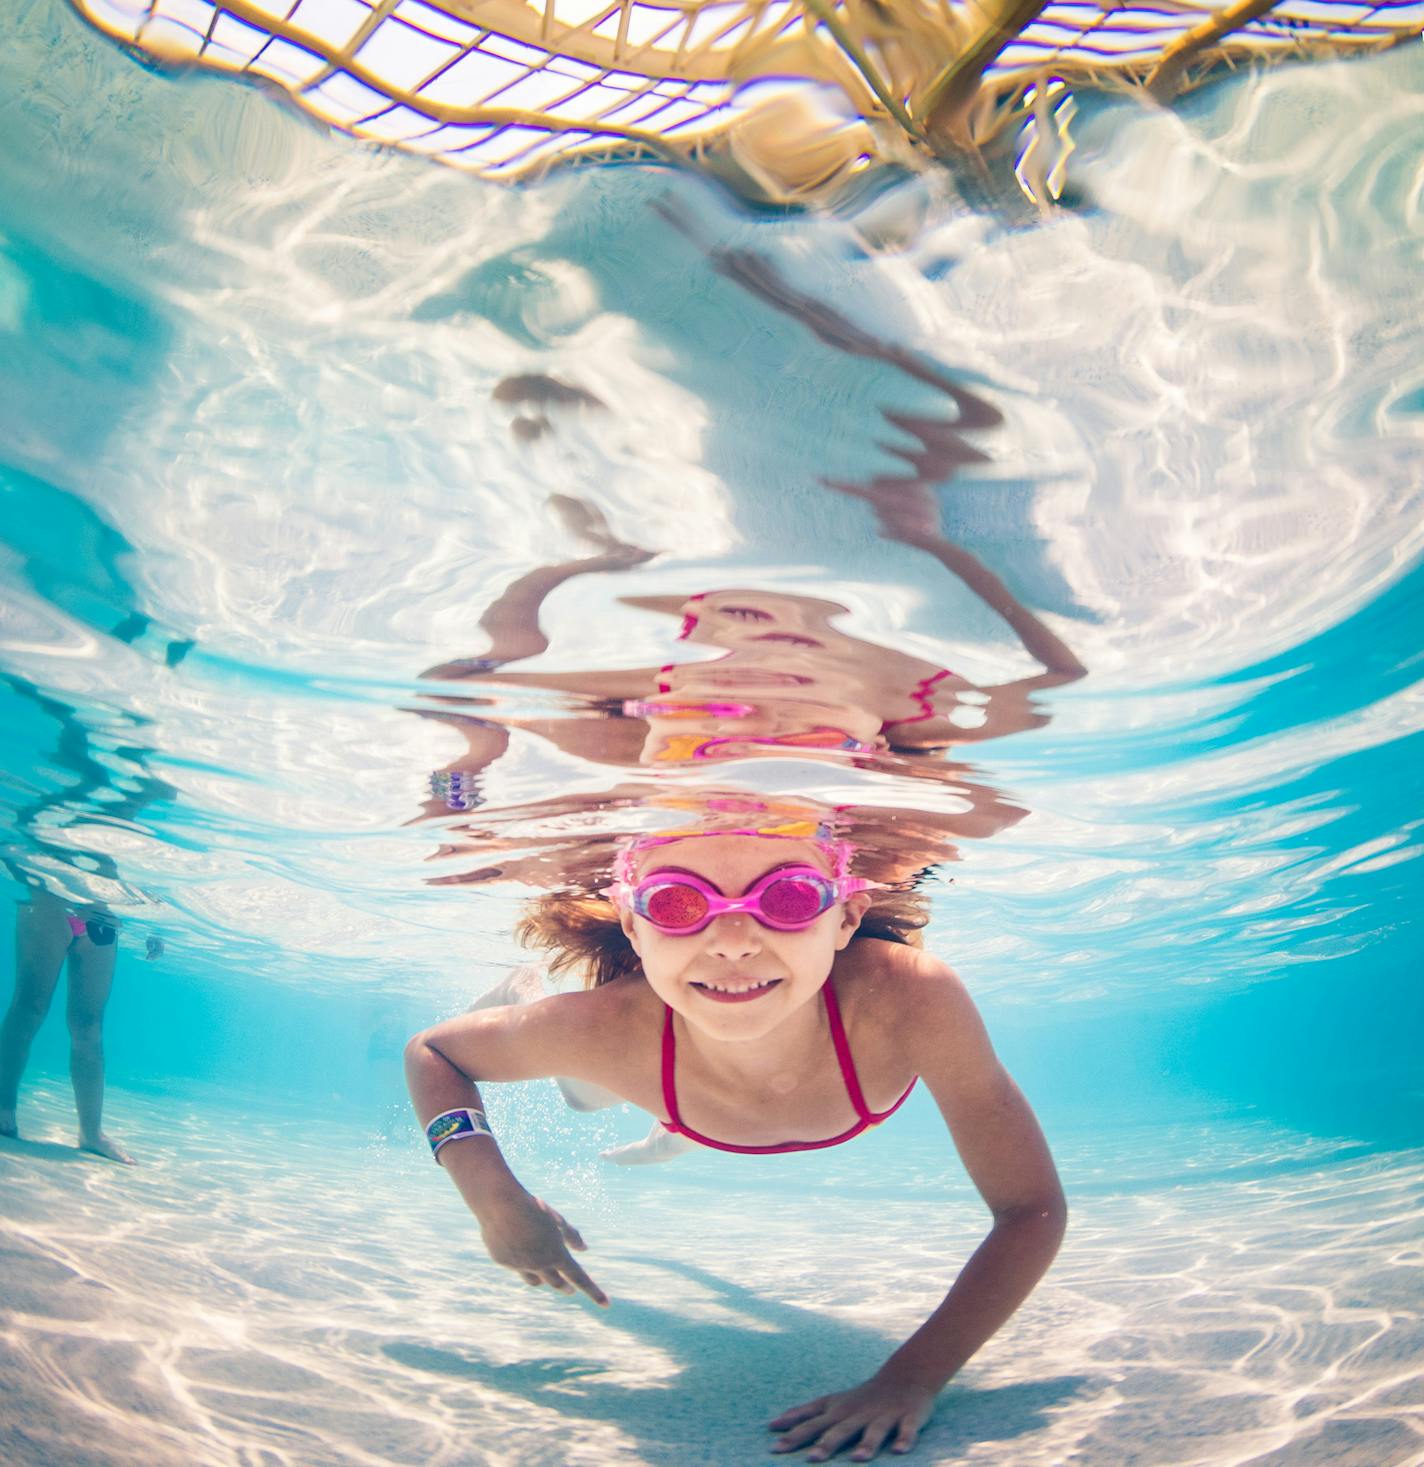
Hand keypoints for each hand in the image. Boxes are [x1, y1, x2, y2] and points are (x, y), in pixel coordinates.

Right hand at [478, 1192, 608, 1305]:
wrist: (500, 1205)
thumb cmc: (533, 1208)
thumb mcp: (557, 1220)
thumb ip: (572, 1236)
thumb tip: (584, 1249)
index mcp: (557, 1254)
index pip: (579, 1278)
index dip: (594, 1292)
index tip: (606, 1304)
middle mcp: (540, 1265)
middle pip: (558, 1284)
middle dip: (566, 1287)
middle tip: (571, 1289)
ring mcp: (521, 1266)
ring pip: (536, 1281)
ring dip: (545, 1278)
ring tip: (546, 1271)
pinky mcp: (504, 1262)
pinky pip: (516, 1266)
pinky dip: (521, 1260)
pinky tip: (517, 1245)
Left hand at [769, 1374, 934, 1460]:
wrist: (904, 1376)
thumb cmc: (861, 1397)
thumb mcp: (830, 1401)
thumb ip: (804, 1414)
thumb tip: (772, 1425)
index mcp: (838, 1410)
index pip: (812, 1423)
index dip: (794, 1434)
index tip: (774, 1448)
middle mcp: (858, 1413)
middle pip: (840, 1430)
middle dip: (826, 1444)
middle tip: (811, 1459)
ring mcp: (883, 1416)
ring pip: (874, 1431)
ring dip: (866, 1444)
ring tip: (857, 1458)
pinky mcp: (907, 1418)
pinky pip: (906, 1430)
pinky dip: (904, 1440)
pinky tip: (899, 1451)